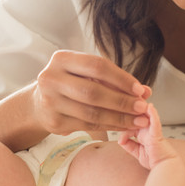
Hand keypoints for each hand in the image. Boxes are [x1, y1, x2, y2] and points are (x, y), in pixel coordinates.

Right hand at [31, 50, 151, 134]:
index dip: (121, 78)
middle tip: (142, 107)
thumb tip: (145, 91)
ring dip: (119, 118)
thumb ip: (114, 80)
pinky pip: (88, 126)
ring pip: (91, 112)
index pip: (97, 66)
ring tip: (138, 120)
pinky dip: (109, 126)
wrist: (39, 103)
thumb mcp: (87, 75)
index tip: (139, 89)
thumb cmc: (70, 83)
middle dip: (122, 101)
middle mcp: (51, 78)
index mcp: (61, 59)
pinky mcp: (54, 122)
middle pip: (93, 91)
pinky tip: (123, 126)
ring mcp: (50, 101)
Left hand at [118, 104, 176, 169]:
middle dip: (130, 114)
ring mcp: (153, 131)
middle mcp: (147, 131)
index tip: (120, 139)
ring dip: (140, 110)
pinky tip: (150, 107)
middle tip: (122, 113)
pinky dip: (153, 114)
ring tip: (136, 103)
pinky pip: (155, 122)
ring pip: (146, 116)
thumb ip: (129, 145)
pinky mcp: (157, 134)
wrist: (166, 167)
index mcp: (142, 134)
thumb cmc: (156, 161)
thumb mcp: (137, 152)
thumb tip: (120, 140)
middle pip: (137, 118)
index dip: (124, 128)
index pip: (130, 125)